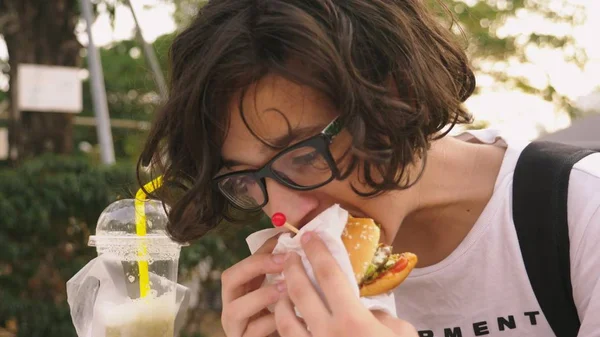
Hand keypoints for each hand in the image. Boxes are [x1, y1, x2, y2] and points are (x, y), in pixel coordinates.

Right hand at [221, 236, 286, 336]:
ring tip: (287, 288)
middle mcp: (232, 306)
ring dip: (262, 295)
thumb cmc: (282, 317)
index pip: (242, 265)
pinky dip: (271, 322)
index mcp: (240, 291)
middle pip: (229, 279)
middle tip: (283, 262)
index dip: (261, 252)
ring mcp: (235, 327)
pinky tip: (292, 316)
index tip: (284, 242)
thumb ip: (280, 270)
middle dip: (255, 266)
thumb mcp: (280, 292)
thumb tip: (291, 239)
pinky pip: (252, 332)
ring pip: (235, 309)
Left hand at [273, 232, 418, 336]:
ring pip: (284, 319)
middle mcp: (327, 334)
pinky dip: (285, 328)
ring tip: (284, 289)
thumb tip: (364, 310)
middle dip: (293, 268)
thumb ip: (380, 316)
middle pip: (300, 291)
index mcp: (353, 320)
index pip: (330, 275)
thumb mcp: (401, 334)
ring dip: (282, 299)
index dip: (319, 251)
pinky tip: (288, 321)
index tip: (311, 236)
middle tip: (291, 256)